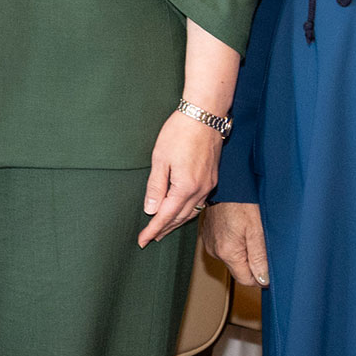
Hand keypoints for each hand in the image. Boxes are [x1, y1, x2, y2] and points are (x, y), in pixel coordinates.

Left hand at [138, 110, 223, 246]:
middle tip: (151, 238)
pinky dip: (188, 211)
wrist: (205, 114)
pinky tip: (181, 210)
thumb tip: (151, 210)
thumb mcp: (160, 158)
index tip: (143, 241)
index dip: (153, 229)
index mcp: (186, 187)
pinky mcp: (213, 177)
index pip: (166, 216)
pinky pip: (200, 202)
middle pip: (181, 217)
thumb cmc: (180, 132)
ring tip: (164, 228)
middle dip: (165, 229)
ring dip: (177, 222)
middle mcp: (201, 190)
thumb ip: (156, 186)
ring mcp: (209, 184)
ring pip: (192, 211)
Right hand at [201, 202, 269, 287]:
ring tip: (248, 233)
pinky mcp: (208, 237)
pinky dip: (233, 244)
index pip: (245, 280)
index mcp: (227, 252)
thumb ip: (259, 258)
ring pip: (232, 260)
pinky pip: (224, 249)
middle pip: (238, 270)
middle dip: (251, 263)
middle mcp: (215, 251)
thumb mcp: (257, 230)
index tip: (268, 266)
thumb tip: (263, 280)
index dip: (260, 277)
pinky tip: (238, 230)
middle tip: (259, 242)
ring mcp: (209, 244)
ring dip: (242, 253)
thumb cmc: (241, 203)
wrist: (226, 185)